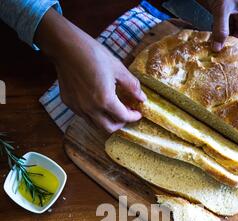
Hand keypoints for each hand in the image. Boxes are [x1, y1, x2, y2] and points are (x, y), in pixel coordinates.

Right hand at [36, 9, 144, 132]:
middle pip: (109, 128)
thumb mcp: (117, 68)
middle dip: (120, 123)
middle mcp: (91, 109)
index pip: (123, 117)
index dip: (133, 117)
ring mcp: (78, 108)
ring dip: (106, 120)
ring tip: (111, 108)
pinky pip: (84, 115)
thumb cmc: (93, 54)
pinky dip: (93, 113)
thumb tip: (142, 98)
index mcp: (105, 100)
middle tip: (125, 113)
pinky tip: (96, 101)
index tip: (137, 113)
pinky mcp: (69, 103)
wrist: (66, 47)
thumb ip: (132, 86)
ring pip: (95, 124)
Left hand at [204, 0, 237, 50]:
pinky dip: (216, 30)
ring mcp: (230, 10)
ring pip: (228, 28)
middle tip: (223, 54)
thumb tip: (217, 48)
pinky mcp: (220, 7)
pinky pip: (220, 22)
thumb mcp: (223, 10)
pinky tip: (211, 36)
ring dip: (222, 37)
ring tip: (216, 48)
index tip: (237, 56)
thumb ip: (220, 29)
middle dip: (231, 42)